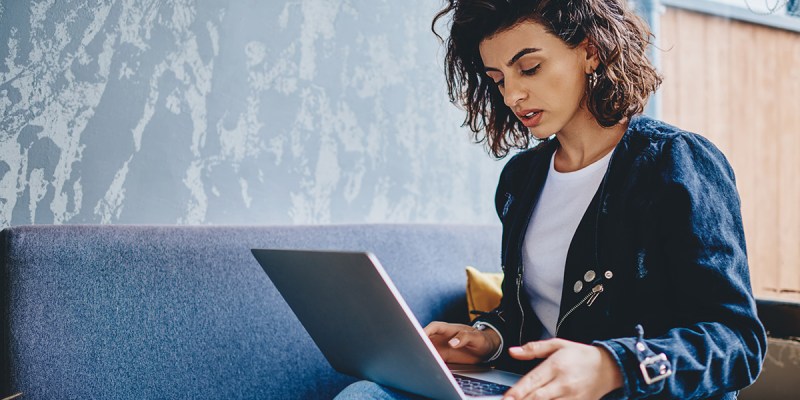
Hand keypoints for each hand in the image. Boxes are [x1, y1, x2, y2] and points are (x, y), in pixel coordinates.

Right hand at [423, 321, 500, 363]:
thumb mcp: (476, 337)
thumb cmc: (481, 339)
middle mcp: (442, 337)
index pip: (434, 327)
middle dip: (419, 343)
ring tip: (420, 362)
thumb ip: (464, 338)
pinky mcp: (443, 357)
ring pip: (428, 349)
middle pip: (427, 338)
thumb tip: (452, 342)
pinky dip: (429, 363)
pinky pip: (433, 359)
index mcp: (449, 329)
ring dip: (423, 354)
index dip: (426, 330)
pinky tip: (428, 368)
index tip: (420, 336)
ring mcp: (442, 347)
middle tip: (415, 351)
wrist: (486, 349)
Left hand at [502, 339, 622, 399]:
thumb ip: (533, 348)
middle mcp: (563, 384)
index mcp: (556, 366)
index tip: (506, 398)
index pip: (532, 381)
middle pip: (537, 398)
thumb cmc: (581, 356)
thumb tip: (514, 351)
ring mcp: (572, 398)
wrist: (608, 368)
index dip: (517, 392)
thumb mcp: (558, 345)